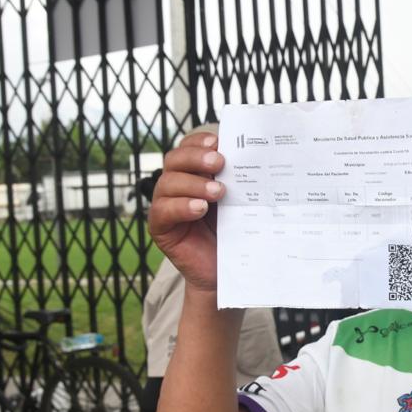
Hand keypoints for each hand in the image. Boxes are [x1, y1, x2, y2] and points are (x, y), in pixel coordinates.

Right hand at [148, 131, 225, 292]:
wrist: (227, 269)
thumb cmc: (233, 231)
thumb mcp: (237, 201)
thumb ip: (236, 179)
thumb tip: (251, 155)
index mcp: (193, 173)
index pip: (188, 147)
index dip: (200, 141)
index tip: (219, 142)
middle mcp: (176, 185)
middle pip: (175, 159)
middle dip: (197, 158)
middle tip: (220, 163)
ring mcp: (165, 205)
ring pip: (168, 183)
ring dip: (194, 184)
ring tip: (218, 192)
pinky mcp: (160, 227)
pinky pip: (163, 211)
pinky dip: (182, 206)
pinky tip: (200, 208)